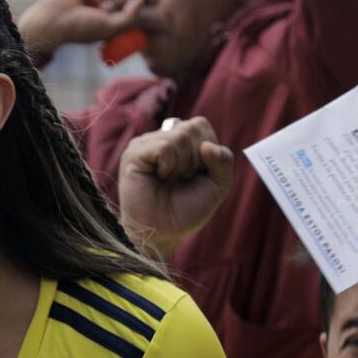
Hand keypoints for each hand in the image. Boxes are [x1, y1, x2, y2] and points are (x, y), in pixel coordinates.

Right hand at [17, 0, 142, 64]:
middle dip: (116, 1)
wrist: (56, 18)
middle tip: (102, 9)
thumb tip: (142, 0)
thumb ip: (130, 17)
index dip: (137, 4)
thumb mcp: (110, 28)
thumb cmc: (81, 28)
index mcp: (111, 22)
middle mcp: (105, 9)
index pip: (131, 10)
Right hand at [117, 117, 232, 260]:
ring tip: (169, 181)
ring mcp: (146, 144)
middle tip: (182, 179)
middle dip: (196, 160)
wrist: (164, 232)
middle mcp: (161, 138)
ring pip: (179, 137)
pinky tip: (159, 178)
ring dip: (182, 166)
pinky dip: (169, 167)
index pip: (200, 125)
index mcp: (179, 140)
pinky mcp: (134, 154)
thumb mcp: (218, 184)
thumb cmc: (186, 210)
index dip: (206, 151)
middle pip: (192, 128)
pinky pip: (164, 147)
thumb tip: (206, 146)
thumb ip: (224, 160)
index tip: (195, 174)